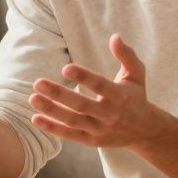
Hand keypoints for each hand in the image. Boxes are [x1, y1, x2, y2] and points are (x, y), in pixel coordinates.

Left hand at [30, 34, 158, 148]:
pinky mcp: (91, 140)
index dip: (84, 77)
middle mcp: (109, 114)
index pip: (100, 86)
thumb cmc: (136, 96)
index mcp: (120, 96)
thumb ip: (126, 55)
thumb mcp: (136, 74)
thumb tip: (115, 37)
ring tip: (32, 98)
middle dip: (59, 94)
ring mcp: (99, 129)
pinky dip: (52, 128)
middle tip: (37, 83)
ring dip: (51, 111)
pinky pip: (69, 135)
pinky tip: (35, 118)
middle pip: (81, 105)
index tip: (65, 68)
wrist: (144, 131)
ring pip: (72, 121)